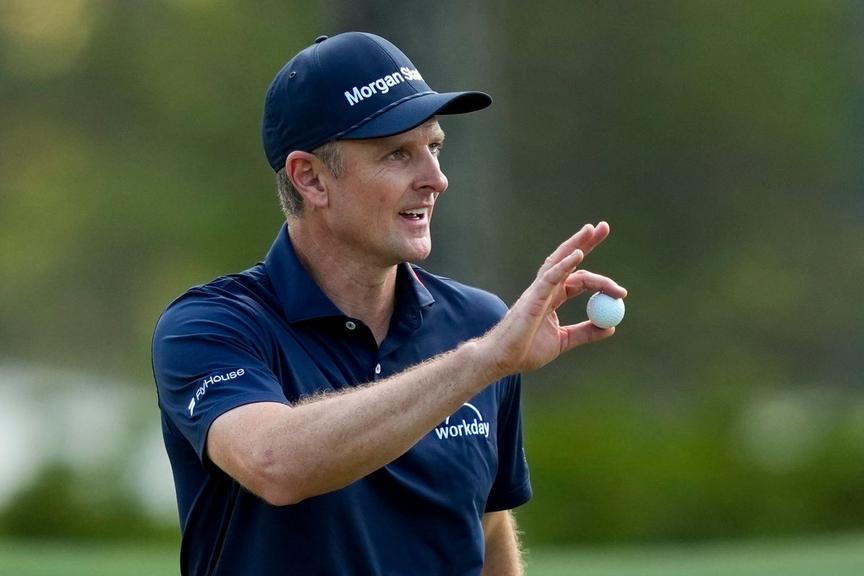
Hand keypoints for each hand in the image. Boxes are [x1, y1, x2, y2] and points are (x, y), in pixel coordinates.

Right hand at [483, 222, 626, 375]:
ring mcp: (538, 291)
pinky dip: (564, 265)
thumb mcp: (563, 341)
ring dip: (576, 245)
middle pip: (569, 260)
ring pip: (559, 262)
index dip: (599, 279)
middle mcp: (546, 289)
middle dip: (586, 242)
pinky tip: (578, 255)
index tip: (620, 291)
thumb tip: (611, 328)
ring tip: (591, 230)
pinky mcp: (533, 298)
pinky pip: (550, 278)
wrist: (503, 359)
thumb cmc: (525, 350)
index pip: (578, 278)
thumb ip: (585, 333)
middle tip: (604, 227)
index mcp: (552, 298)